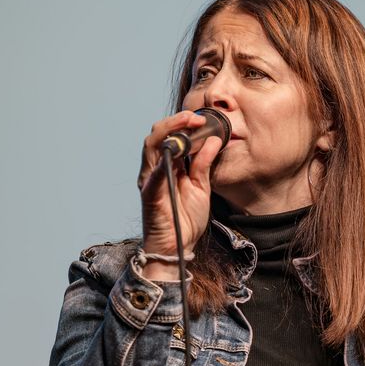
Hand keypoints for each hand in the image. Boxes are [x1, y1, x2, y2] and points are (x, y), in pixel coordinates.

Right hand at [138, 111, 222, 278]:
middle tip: (196, 118)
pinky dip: (162, 163)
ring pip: (151, 147)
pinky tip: (173, 151)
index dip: (183, 123)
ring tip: (188, 125)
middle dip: (175, 122)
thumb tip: (214, 140)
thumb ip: (204, 163)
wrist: (178, 247)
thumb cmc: (185, 219)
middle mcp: (154, 170)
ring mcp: (150, 181)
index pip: (169, 136)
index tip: (203, 119)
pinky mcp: (150, 196)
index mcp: (167, 166)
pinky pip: (153, 176)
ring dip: (169, 132)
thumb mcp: (201, 186)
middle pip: (157, 135)